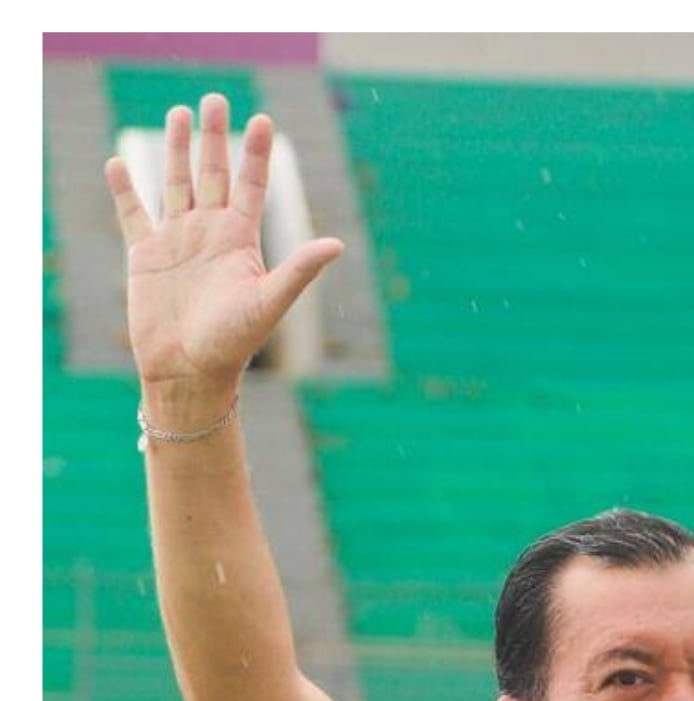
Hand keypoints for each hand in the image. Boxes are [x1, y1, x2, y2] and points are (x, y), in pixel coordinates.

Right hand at [111, 97, 346, 405]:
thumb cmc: (233, 342)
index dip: (256, 154)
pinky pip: (133, 213)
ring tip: (178, 113)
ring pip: (176, 183)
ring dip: (177, 149)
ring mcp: (176, 241)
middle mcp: (209, 233)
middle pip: (213, 173)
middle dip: (215, 137)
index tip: (263, 119)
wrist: (190, 371)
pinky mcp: (144, 255)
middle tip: (215, 99)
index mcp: (240, 240)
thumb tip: (338, 244)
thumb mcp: (269, 301)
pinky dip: (125, 189)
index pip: (250, 185)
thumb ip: (300, 270)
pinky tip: (118, 162)